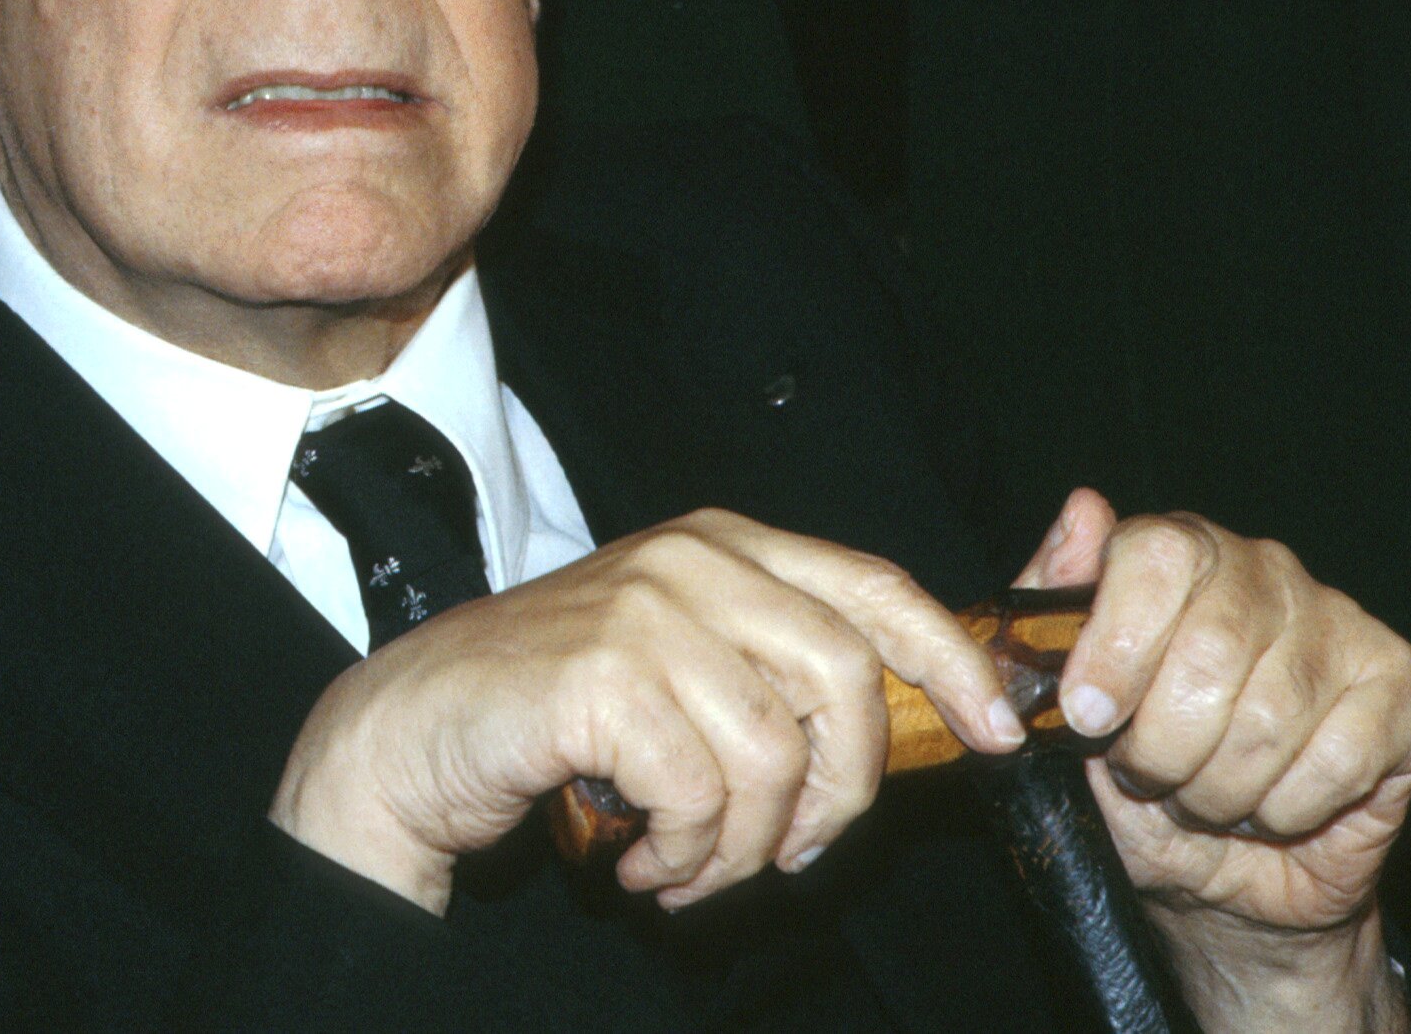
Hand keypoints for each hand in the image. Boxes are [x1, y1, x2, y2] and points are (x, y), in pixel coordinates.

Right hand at [269, 508, 1027, 913]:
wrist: (415, 732)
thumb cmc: (555, 710)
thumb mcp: (681, 663)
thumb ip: (777, 668)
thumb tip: (914, 722)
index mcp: (721, 543)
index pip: (875, 585)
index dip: (950, 659)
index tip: (996, 731)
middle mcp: (691, 561)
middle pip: (846, 679)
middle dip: (841, 794)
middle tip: (791, 854)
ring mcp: (645, 611)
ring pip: (778, 756)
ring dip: (742, 846)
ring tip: (688, 867)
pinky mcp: (604, 675)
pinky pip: (703, 795)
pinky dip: (684, 856)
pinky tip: (642, 863)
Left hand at [1019, 488, 1410, 1032]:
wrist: (1217, 871)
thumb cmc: (1130, 776)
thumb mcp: (1060, 699)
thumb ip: (1050, 604)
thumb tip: (1082, 508)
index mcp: (1178, 551)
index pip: (1160, 555)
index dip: (1119, 643)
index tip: (1087, 716)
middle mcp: (1264, 571)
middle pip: (1213, 645)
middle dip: (1161, 741)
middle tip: (1142, 775)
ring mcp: (1339, 624)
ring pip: (1271, 715)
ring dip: (1215, 787)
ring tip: (1198, 797)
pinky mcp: (1395, 688)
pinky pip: (1337, 760)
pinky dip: (1284, 808)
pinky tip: (1266, 810)